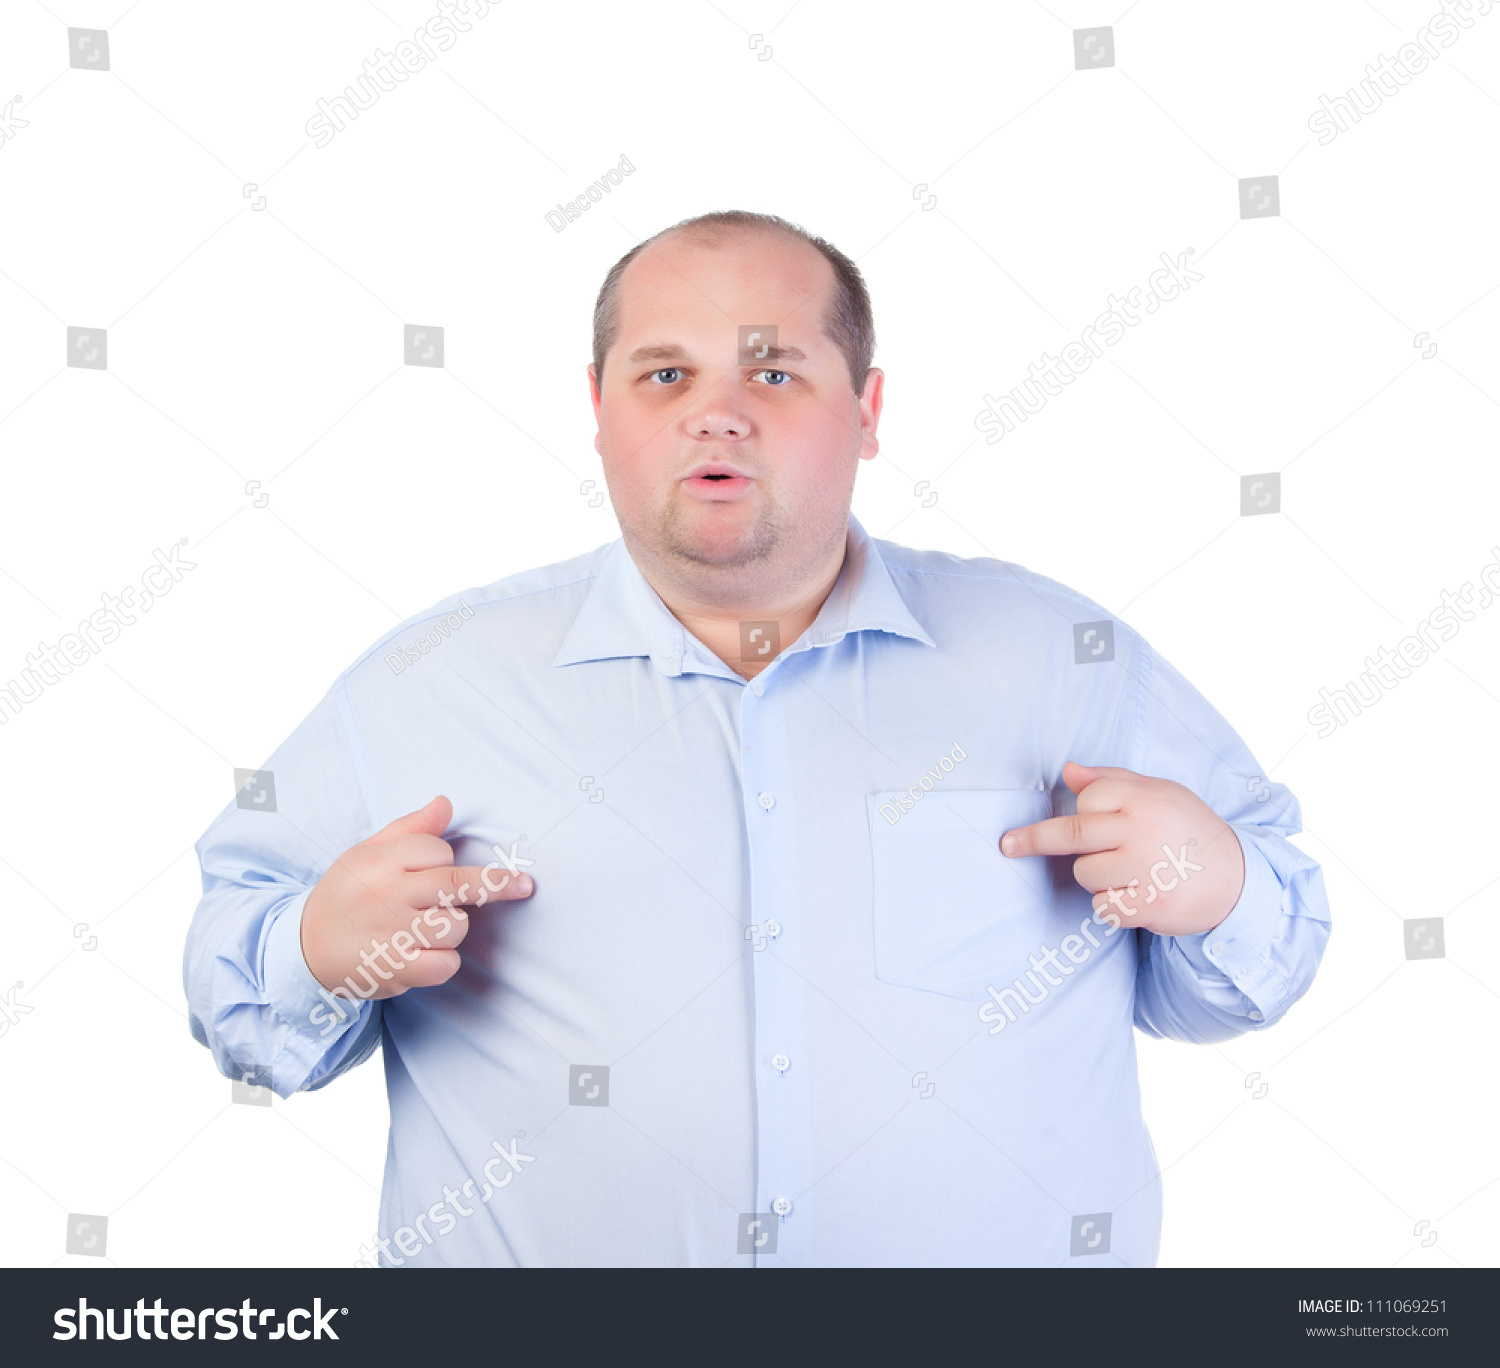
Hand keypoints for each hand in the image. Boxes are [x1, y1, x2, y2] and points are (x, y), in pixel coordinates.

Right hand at [301, 795, 533, 999]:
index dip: (446, 858)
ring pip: (456, 926)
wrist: (302, 949)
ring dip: (453, 929)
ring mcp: (392, 934)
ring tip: (428, 929)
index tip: (443, 867)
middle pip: (458, 883)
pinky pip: (445, 965)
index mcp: (381, 861)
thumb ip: (410, 828)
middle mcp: (388, 895)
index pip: (438, 850)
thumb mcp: (368, 852)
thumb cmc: (346, 895)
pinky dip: (443, 963)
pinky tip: (425, 957)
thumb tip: (445, 802)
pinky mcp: (395, 969)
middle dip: (497, 885)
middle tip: (525, 885)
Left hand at [1000, 762, 1244, 935]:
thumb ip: (1112, 780)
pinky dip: (1114, 906)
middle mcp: (1144, 831)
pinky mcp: (1150, 906)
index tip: (1076, 818)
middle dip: (1033, 840)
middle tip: (1007, 845)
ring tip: (1132, 873)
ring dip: (1097, 877)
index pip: (1088, 799)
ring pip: (1085, 874)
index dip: (1083, 810)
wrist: (1238, 881)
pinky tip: (1140, 896)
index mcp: (1145, 799)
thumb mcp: (1160, 793)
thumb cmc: (1189, 831)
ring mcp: (1146, 870)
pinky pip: (1103, 907)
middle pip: (1072, 834)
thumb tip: (1068, 770)